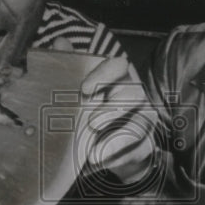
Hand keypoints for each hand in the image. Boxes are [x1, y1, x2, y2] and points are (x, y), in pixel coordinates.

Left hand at [79, 56, 158, 184]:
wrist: (105, 145)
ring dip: (115, 138)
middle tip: (92, 123)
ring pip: (139, 123)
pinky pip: (136, 149)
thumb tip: (60, 43)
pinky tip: (96, 161)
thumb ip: (68, 64)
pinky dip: (115, 157)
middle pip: (134, 93)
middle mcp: (134, 93)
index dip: (104, 74)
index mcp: (117, 76)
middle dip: (113, 109)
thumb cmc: (91, 108)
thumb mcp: (76, 88)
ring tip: (92, 151)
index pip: (118, 65)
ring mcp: (143, 119)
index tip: (84, 89)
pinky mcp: (145, 143)